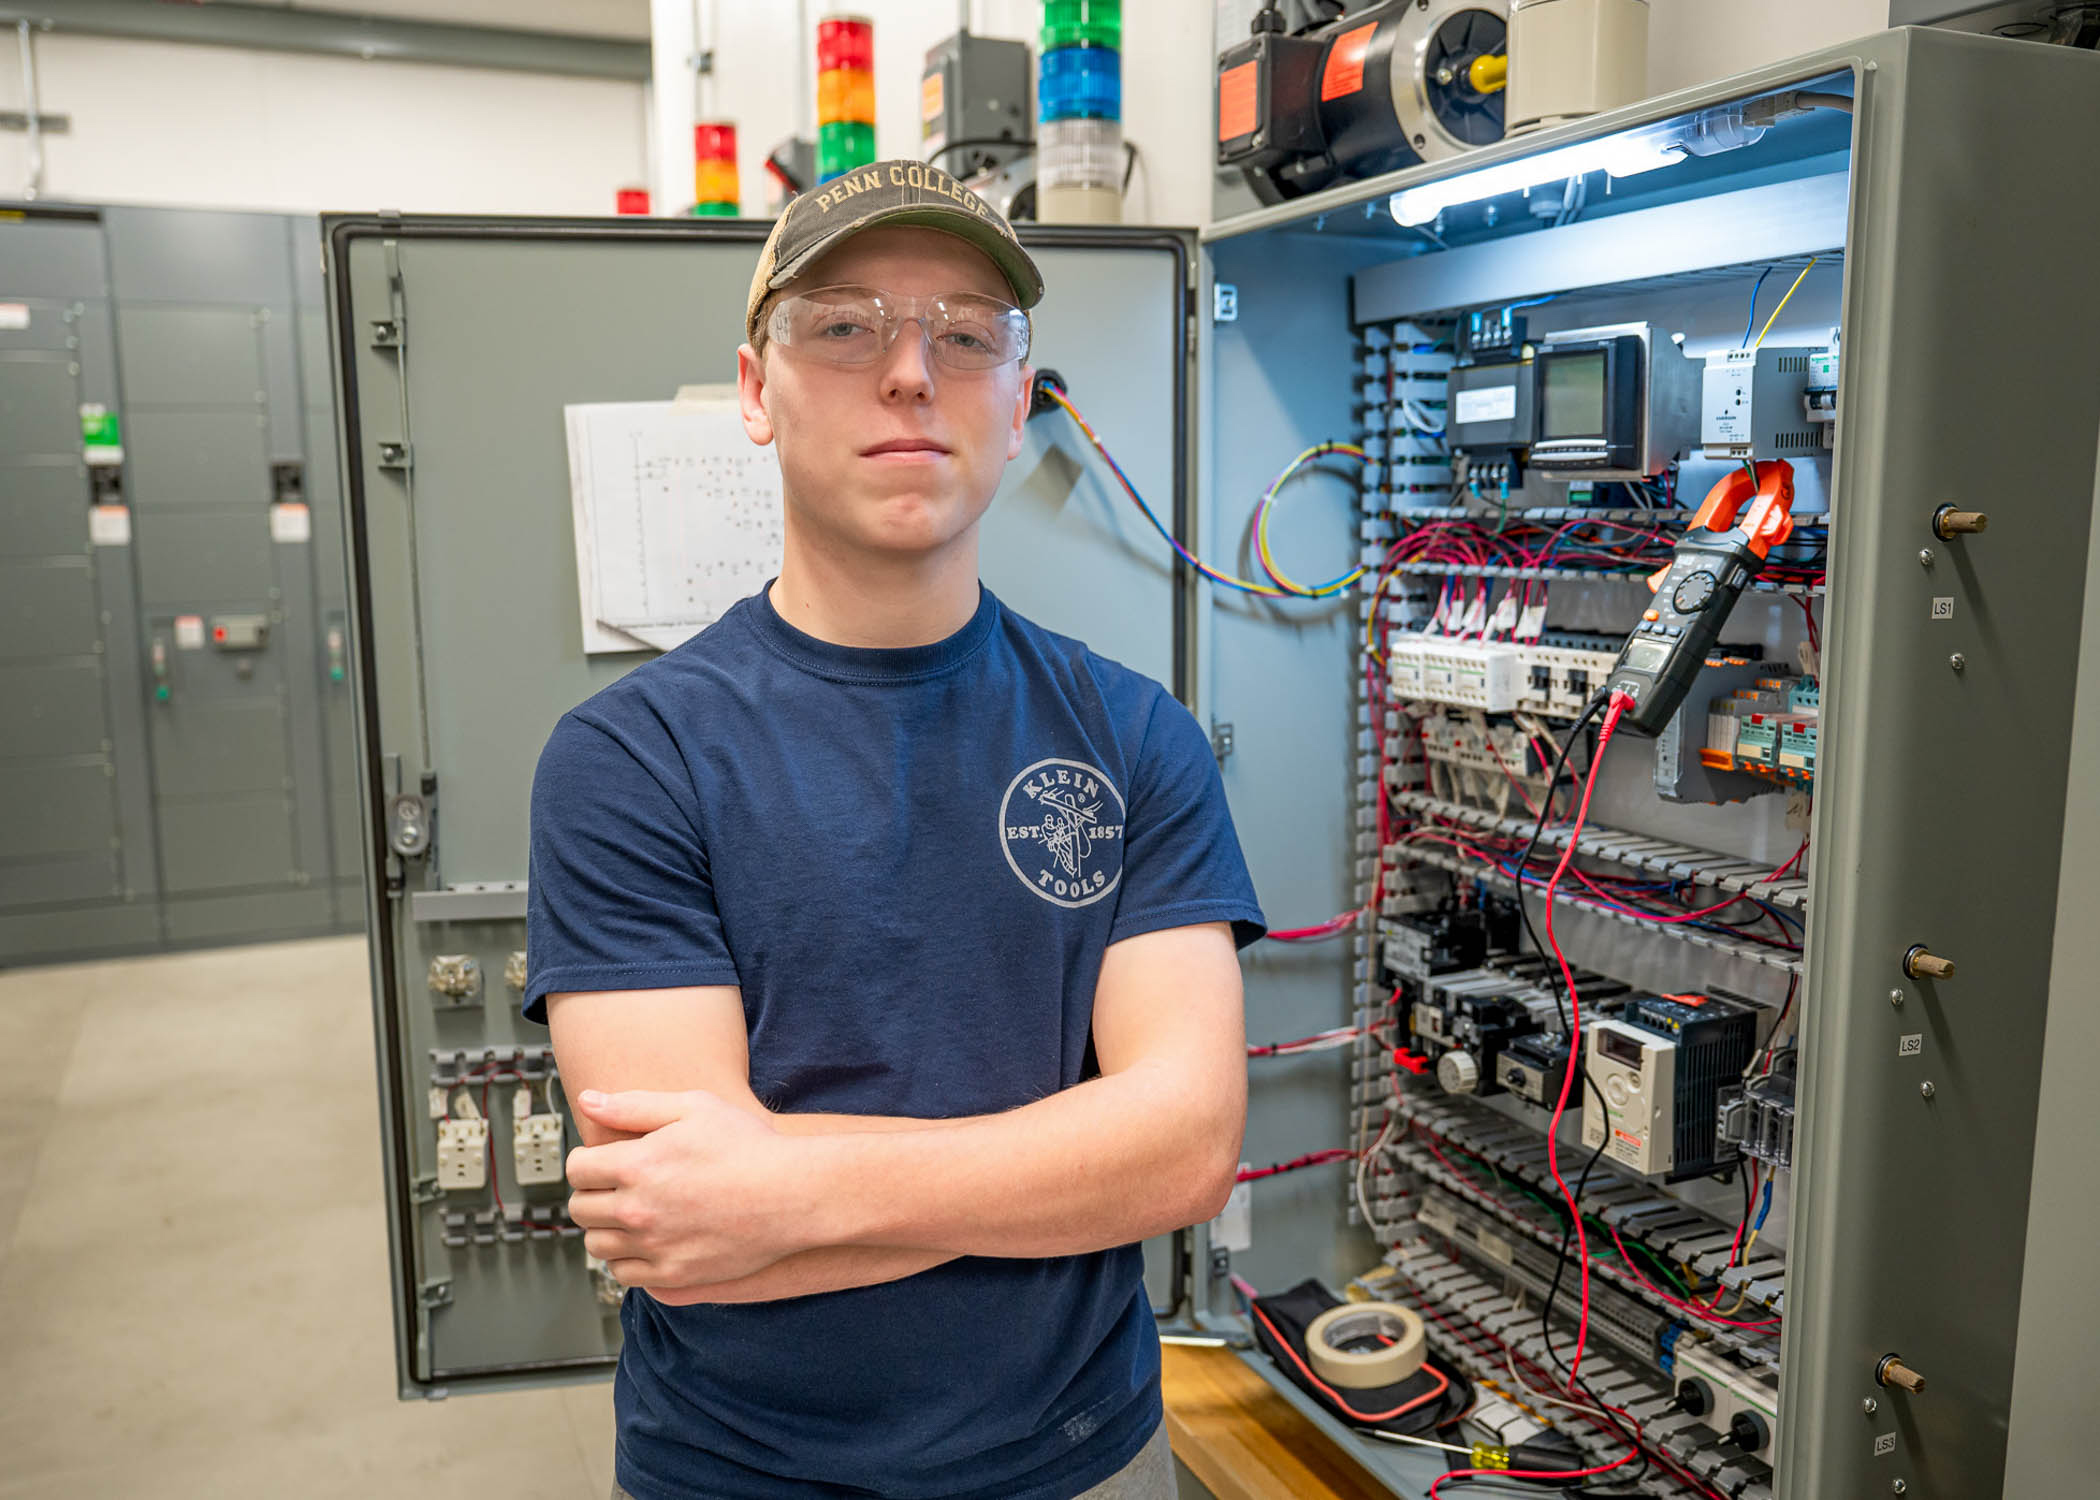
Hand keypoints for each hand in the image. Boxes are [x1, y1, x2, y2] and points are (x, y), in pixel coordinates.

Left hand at [566, 1089, 815, 1290]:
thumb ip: (634, 1105)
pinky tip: (646, 1241)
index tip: (602, 1162)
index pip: (577, 1170)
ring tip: (631, 1214)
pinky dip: (626, 1259)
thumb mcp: (694, 1106)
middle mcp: (638, 1209)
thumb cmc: (750, 1147)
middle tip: (616, 1187)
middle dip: (593, 1194)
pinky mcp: (674, 1275)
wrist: (794, 1194)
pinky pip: (625, 1274)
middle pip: (581, 1209)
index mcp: (637, 1165)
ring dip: (606, 1229)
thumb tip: (588, 1099)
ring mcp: (655, 1246)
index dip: (586, 1162)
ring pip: (597, 1245)